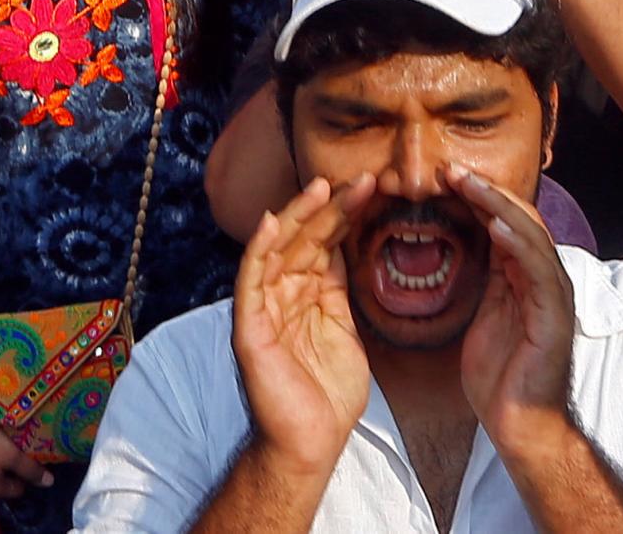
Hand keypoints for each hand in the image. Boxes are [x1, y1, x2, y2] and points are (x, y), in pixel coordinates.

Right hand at [234, 176, 375, 476]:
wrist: (312, 443)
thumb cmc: (328, 393)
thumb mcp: (343, 329)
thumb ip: (339, 290)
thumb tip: (346, 246)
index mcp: (304, 295)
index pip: (324, 244)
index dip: (345, 214)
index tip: (373, 186)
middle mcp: (280, 295)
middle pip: (304, 239)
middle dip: (330, 207)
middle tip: (360, 178)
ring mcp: (263, 310)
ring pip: (278, 250)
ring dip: (300, 215)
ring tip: (322, 186)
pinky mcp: (250, 329)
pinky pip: (250, 281)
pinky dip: (259, 250)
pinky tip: (273, 222)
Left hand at [454, 168, 575, 458]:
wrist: (522, 426)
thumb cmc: (501, 377)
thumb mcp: (485, 316)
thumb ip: (485, 280)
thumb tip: (466, 246)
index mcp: (526, 276)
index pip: (504, 222)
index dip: (477, 197)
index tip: (443, 178)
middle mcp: (544, 278)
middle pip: (519, 218)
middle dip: (484, 190)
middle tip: (449, 169)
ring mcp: (553, 294)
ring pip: (529, 233)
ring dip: (497, 205)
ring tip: (467, 183)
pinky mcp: (554, 315)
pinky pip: (537, 270)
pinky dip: (519, 244)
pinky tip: (497, 226)